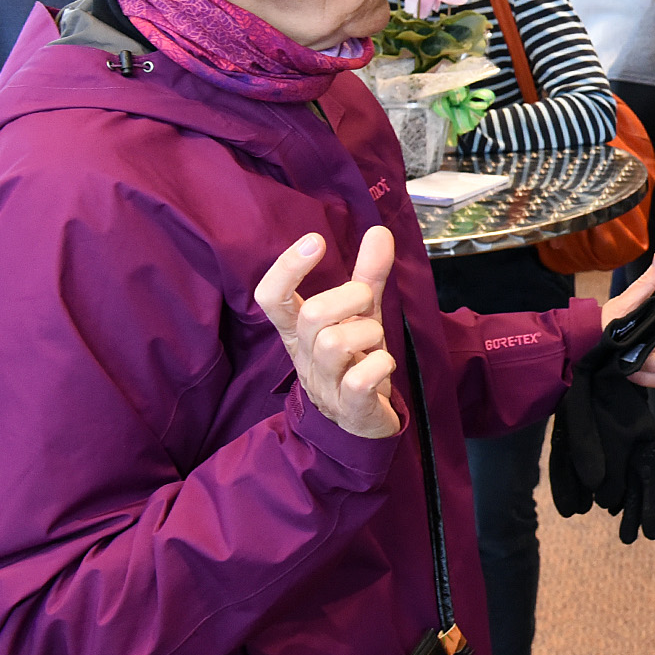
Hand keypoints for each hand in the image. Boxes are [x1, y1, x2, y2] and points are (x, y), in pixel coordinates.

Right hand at [257, 226, 400, 439]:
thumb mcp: (361, 315)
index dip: (286, 268)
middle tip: (366, 306)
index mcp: (297, 331)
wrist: (360, 423)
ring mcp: (324, 385)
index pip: (271, 298)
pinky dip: (380, 366)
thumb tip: (378, 231)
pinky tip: (383, 366)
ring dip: (369, 333)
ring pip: (334, 345)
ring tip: (376, 342)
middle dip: (350, 299)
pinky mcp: (349, 409)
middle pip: (311, 316)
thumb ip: (367, 275)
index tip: (315, 240)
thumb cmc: (355, 360)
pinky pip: (359, 382)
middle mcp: (303, 356)